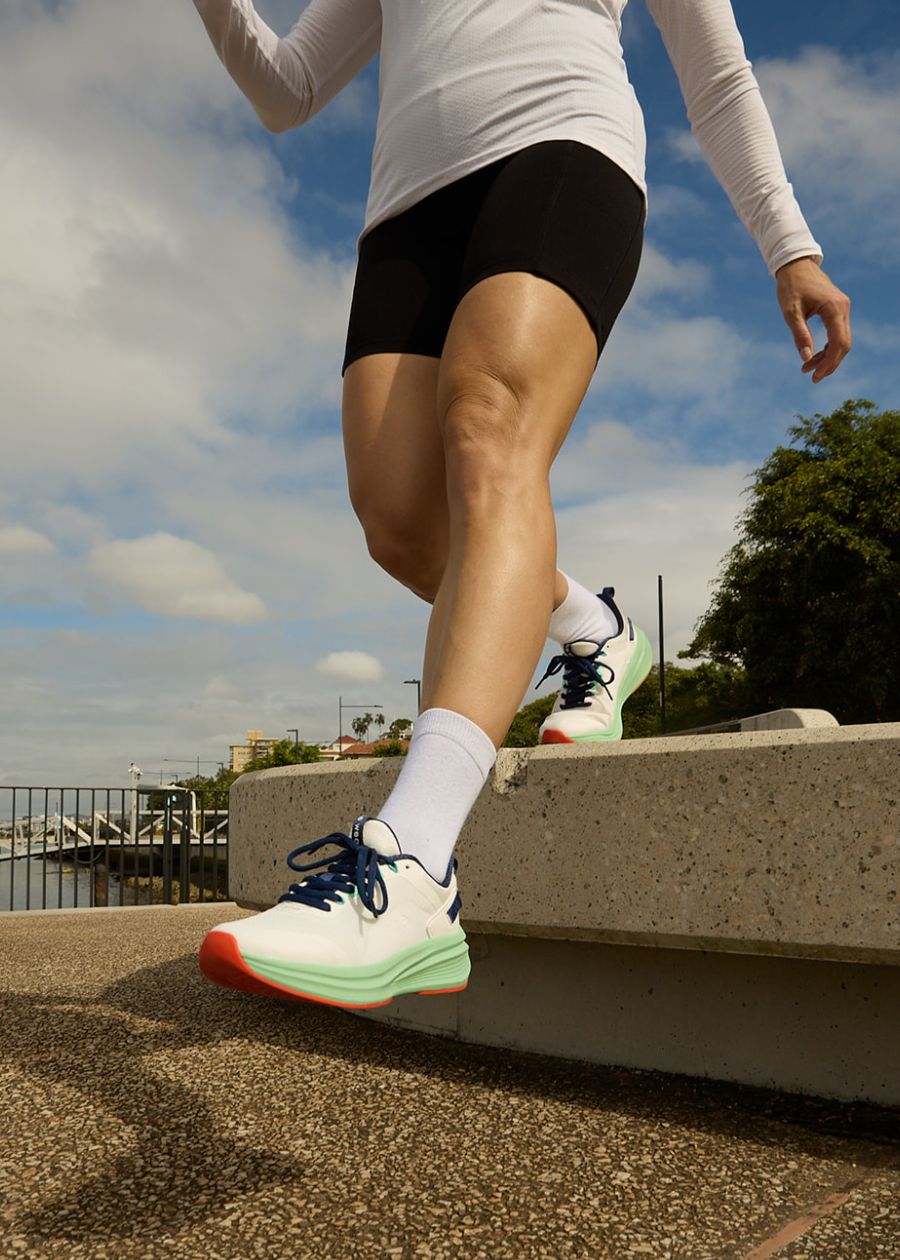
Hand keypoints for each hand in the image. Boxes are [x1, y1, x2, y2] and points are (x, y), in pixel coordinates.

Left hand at [775, 256, 851, 383]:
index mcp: (834, 308)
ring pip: (842, 340)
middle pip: (844, 345)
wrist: (795, 265)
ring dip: (828, 357)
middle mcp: (843, 308)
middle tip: (811, 377)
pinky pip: (838, 333)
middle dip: (829, 364)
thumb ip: (799, 335)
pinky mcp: (838, 308)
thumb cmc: (790, 286)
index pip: (838, 343)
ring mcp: (843, 307)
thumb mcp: (790, 312)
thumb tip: (805, 357)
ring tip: (808, 368)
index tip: (815, 376)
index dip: (829, 363)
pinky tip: (814, 355)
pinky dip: (828, 347)